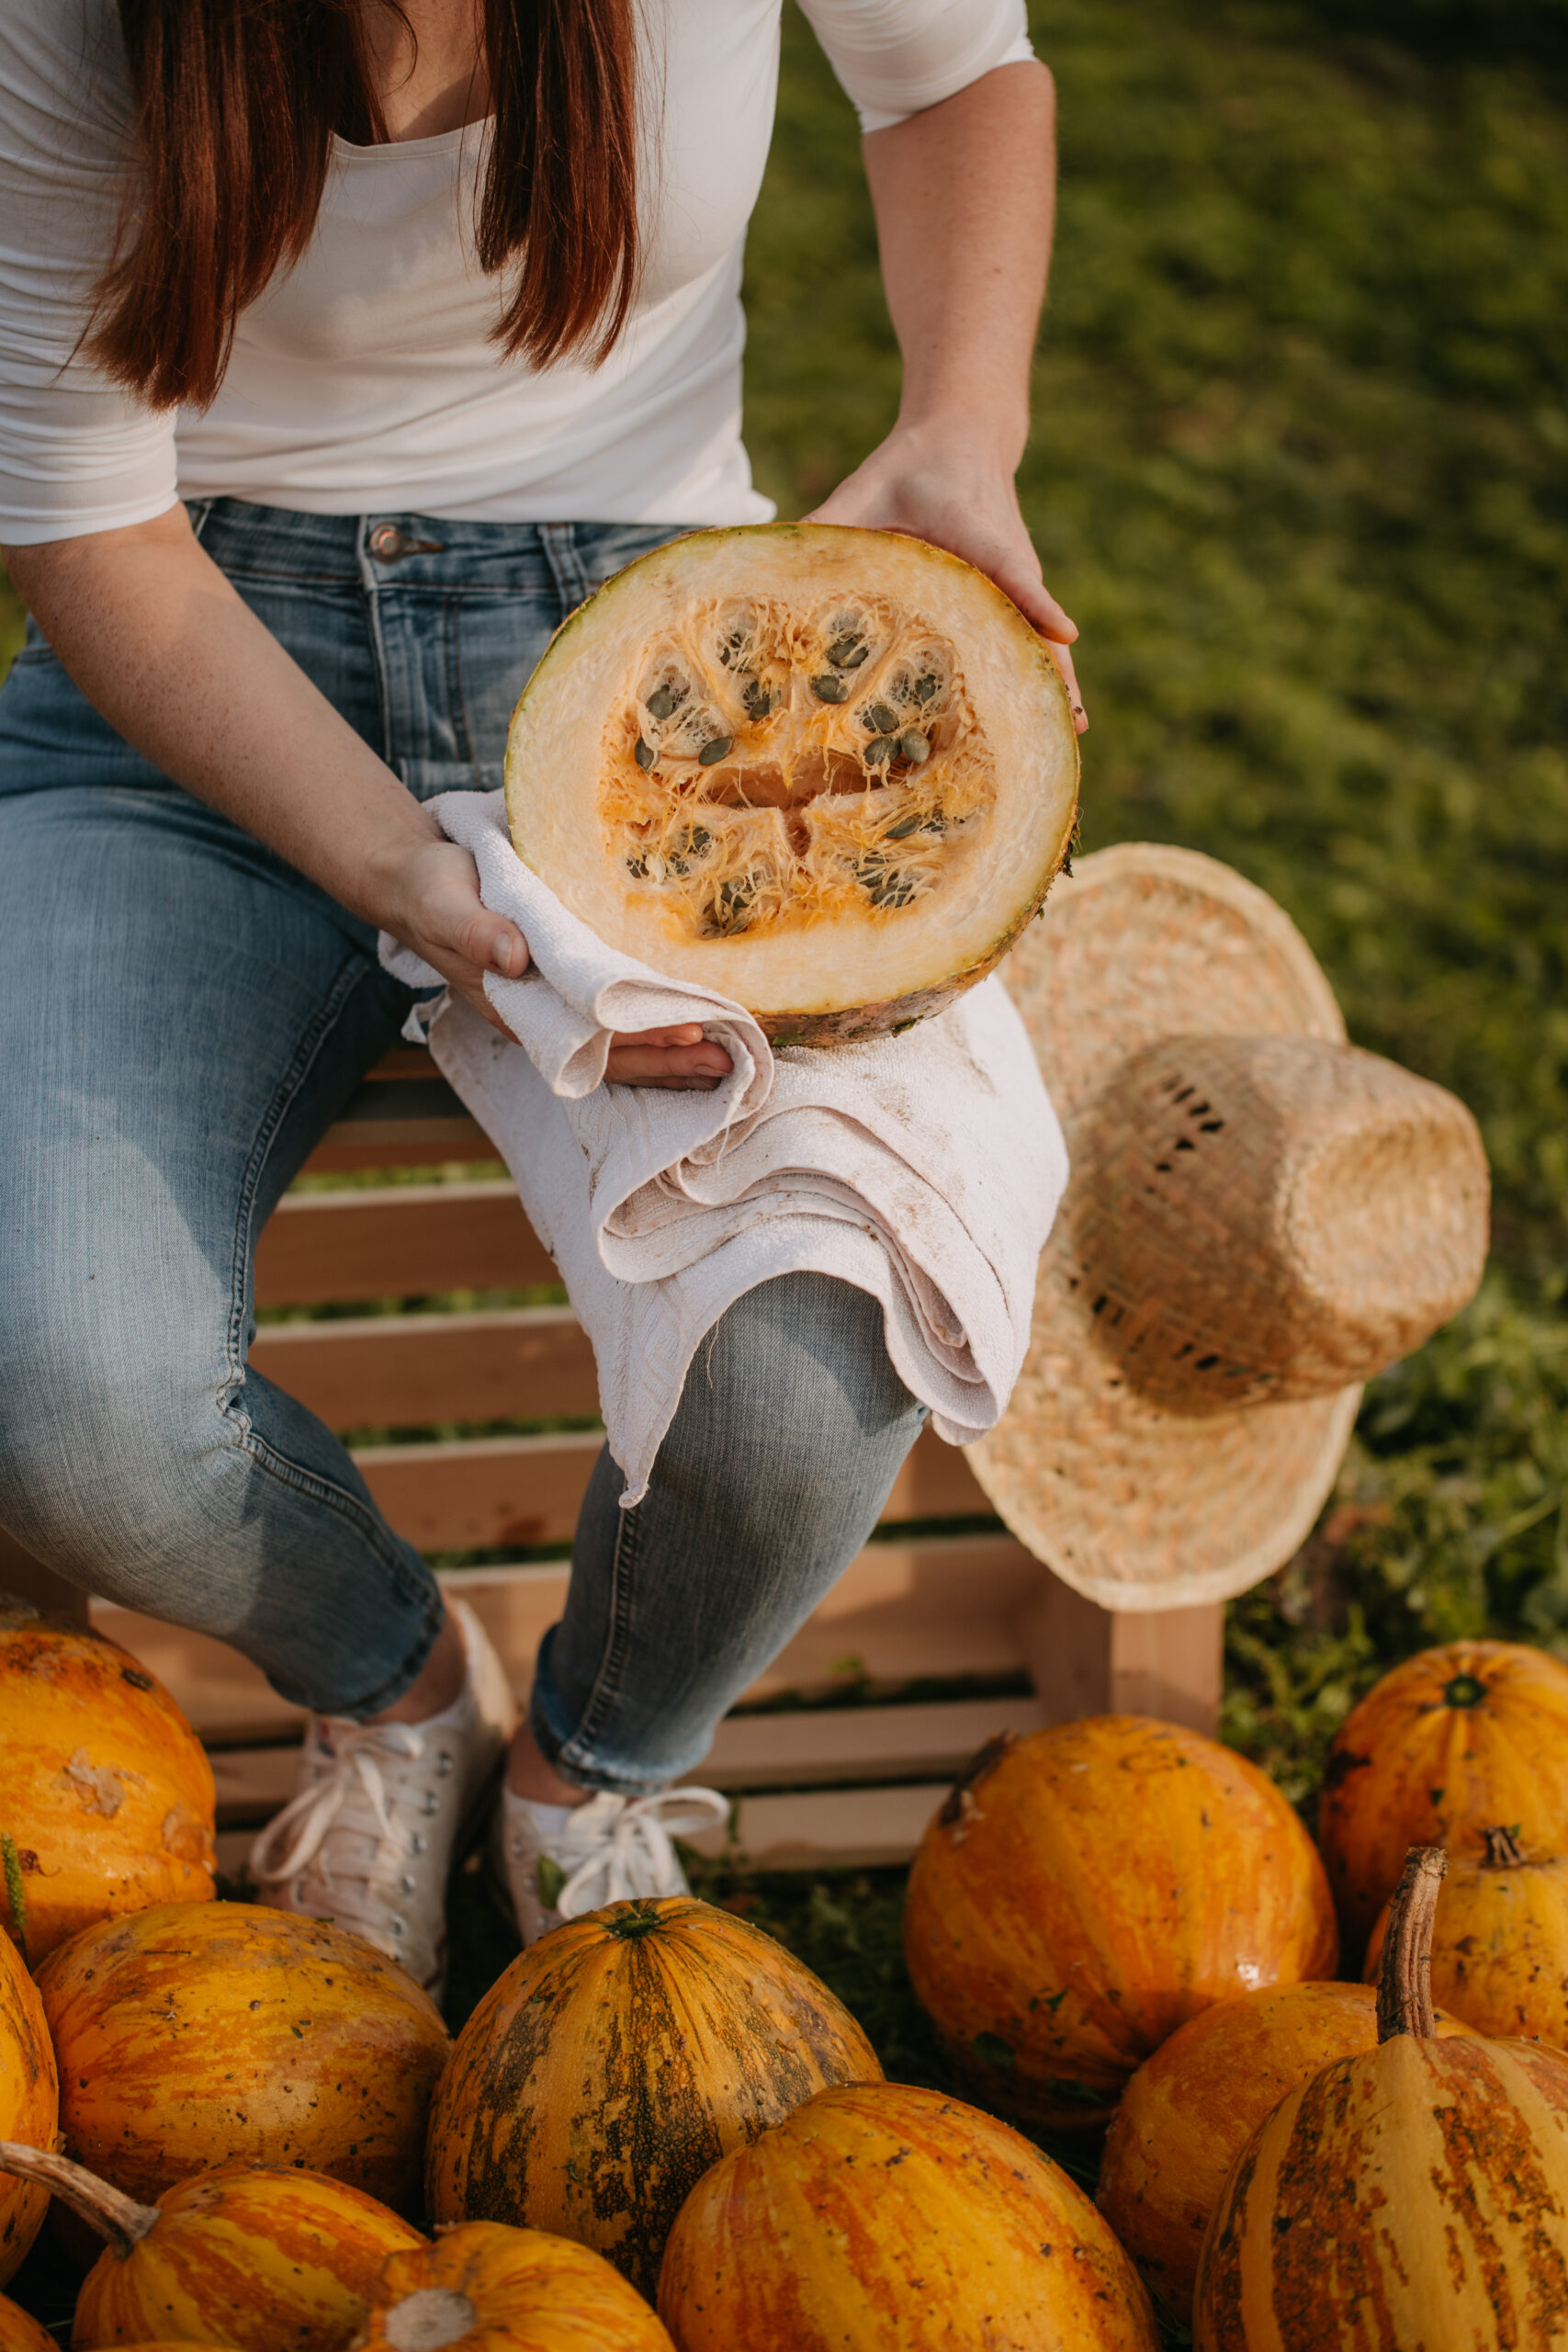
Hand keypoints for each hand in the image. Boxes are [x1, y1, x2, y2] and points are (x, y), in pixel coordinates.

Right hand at [373, 831, 733, 1085]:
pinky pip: (614, 1025)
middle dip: (671, 1061)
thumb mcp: (445, 904)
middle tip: (729, 1061)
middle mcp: (542, 1018)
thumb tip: (514, 958)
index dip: (638, 1037)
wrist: (417, 885)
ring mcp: (555, 1010)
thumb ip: (475, 932)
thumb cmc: (432, 892)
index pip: (588, 1034)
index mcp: (516, 1006)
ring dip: (671, 1056)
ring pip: (619, 1048)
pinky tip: (693, 1034)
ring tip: (727, 1061)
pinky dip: (654, 1033)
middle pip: (614, 1054)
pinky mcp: (564, 991)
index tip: (687, 1032)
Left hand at [805, 421, 1086, 732]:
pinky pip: (1035, 641)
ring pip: (1045, 637)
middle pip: (1037, 618)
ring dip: (1057, 685)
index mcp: (971, 526)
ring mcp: (1020, 580)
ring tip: (1070, 738)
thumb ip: (827, 526)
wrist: (965, 439)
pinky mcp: (1019, 595)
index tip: (1063, 631)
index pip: (1008, 564)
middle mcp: (1007, 557)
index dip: (1034, 600)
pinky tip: (1047, 727)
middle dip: (1054, 668)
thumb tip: (775, 564)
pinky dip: (1043, 679)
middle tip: (1071, 720)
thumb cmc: (908, 470)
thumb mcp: (864, 487)